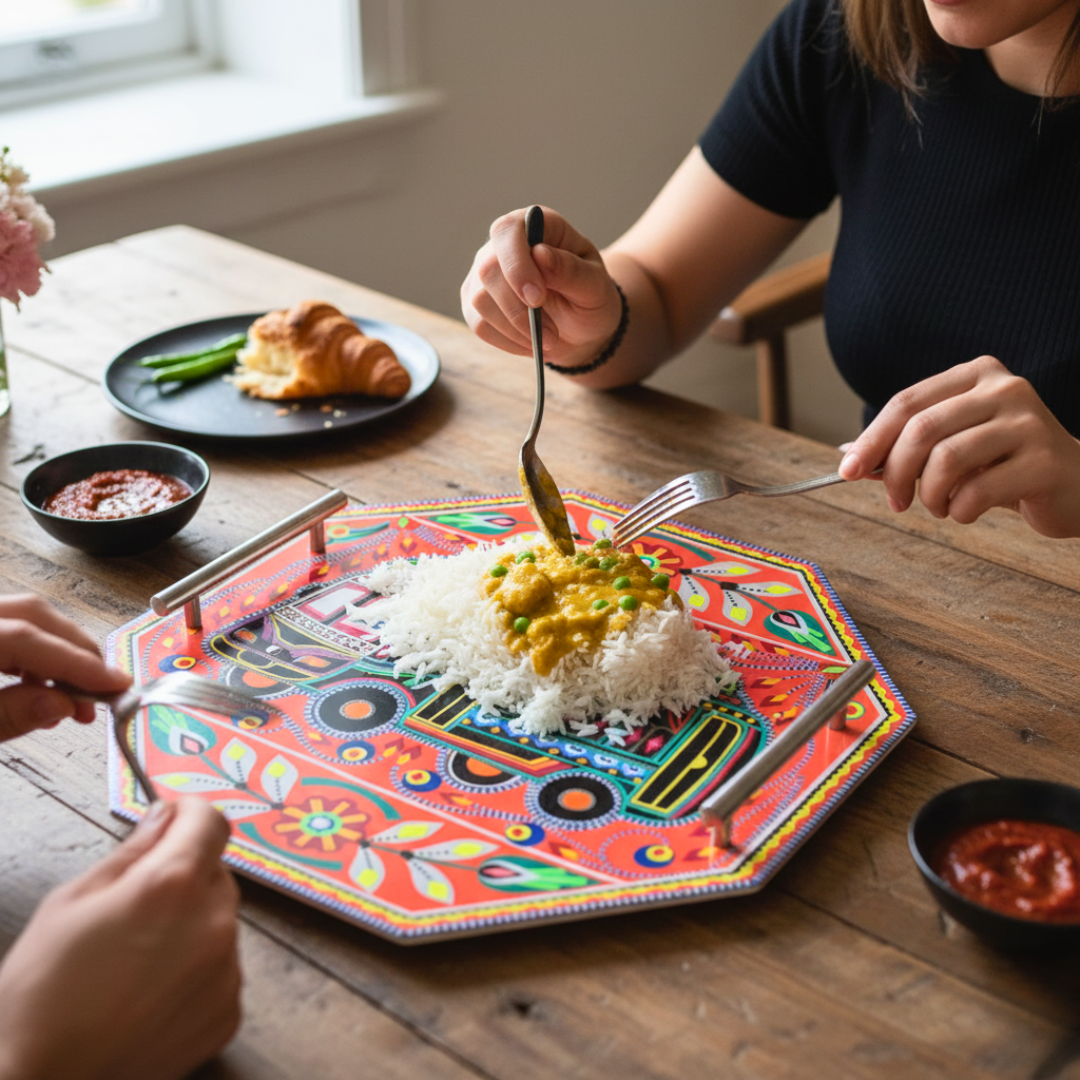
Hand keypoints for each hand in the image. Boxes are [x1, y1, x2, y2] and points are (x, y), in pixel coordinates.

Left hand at [0, 593, 130, 740]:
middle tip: (103, 688)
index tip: (115, 684)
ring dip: (58, 654)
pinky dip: (33, 654)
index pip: (28, 638)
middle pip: (34, 614)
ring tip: (72, 698)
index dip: (78, 663)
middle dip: (78, 651)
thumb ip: (8, 715)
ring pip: (25, 618)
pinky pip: (10, 628)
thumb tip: (60, 703)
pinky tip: (41, 685)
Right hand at [0, 798, 241, 1079]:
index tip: (172, 817)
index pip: (211, 821)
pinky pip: (222, 970)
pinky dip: (196, 971)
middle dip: (185, 875)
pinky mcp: (227, 1014)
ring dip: (192, 925)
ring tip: (137, 957)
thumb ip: (130, 853)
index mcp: (172, 886)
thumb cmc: (40, 994)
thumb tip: (163, 817)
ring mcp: (226, 973)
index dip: (189, 814)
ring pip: (220, 923)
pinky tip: (150, 991)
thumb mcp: (71, 903)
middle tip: (138, 901)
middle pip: (216, 874)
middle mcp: (213, 924)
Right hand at [460, 206, 622, 368]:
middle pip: (488, 270)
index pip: (507, 231)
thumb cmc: (590, 297)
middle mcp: (502, 245)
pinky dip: (508, 341)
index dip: (517, 264)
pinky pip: (479, 325)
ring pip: (479, 301)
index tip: (537, 298)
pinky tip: (531, 343)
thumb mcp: (594, 285)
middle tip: (551, 335)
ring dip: (516, 329)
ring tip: (549, 340)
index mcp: (535, 226)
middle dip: (518, 309)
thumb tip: (540, 254)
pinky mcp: (475, 304)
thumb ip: (571, 270)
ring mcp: (483, 275)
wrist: (580, 325)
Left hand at [838, 356, 1079, 536]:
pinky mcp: (1044, 460)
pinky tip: (966, 511)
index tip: (846, 471)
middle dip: (896, 472)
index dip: (870, 440)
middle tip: (895, 502)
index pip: (906, 403)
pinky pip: (976, 491)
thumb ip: (906, 447)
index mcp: (976, 374)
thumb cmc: (1003, 463)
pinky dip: (959, 511)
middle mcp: (1005, 388)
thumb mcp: (954, 446)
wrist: (1075, 483)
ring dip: (928, 495)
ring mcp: (1028, 421)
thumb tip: (849, 455)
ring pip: (946, 459)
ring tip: (938, 507)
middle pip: (921, 429)